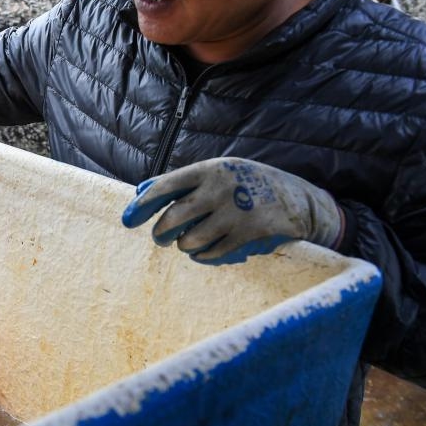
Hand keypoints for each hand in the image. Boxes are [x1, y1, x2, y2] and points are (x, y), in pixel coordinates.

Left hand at [121, 157, 342, 264]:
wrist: (297, 200)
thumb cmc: (246, 185)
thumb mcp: (217, 173)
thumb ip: (181, 183)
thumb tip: (140, 193)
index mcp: (209, 169)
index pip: (164, 187)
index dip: (141, 206)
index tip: (127, 220)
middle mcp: (221, 188)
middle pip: (173, 218)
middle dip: (161, 232)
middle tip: (161, 237)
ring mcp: (237, 212)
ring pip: (190, 241)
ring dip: (184, 246)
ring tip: (188, 242)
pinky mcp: (251, 234)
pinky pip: (212, 254)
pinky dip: (203, 256)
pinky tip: (204, 251)